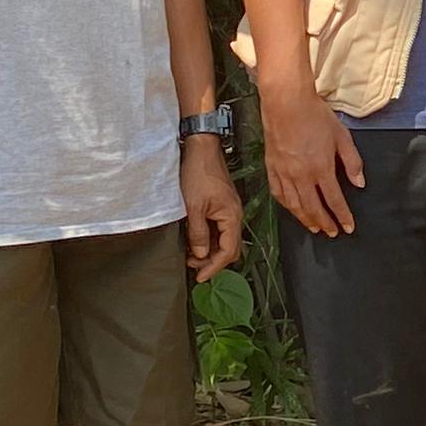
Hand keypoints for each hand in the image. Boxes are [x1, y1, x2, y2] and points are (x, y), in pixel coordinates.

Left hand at [180, 132, 244, 276]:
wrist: (201, 148)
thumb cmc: (198, 174)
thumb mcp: (193, 207)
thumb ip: (198, 234)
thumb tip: (200, 255)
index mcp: (232, 217)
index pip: (228, 251)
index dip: (214, 267)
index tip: (200, 277)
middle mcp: (235, 215)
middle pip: (229, 248)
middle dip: (212, 261)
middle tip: (193, 268)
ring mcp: (229, 209)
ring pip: (223, 239)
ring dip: (209, 250)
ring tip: (191, 255)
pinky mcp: (222, 204)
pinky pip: (219, 228)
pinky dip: (208, 238)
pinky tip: (195, 239)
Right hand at [261, 85, 363, 239]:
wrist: (286, 101)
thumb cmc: (315, 115)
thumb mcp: (342, 136)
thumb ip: (352, 162)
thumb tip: (360, 183)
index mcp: (321, 168)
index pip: (335, 200)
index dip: (343, 216)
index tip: (348, 227)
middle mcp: (301, 175)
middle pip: (313, 208)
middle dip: (324, 223)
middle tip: (332, 233)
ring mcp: (284, 172)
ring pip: (294, 205)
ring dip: (305, 219)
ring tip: (314, 227)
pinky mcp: (271, 167)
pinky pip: (278, 193)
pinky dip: (286, 205)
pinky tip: (291, 209)